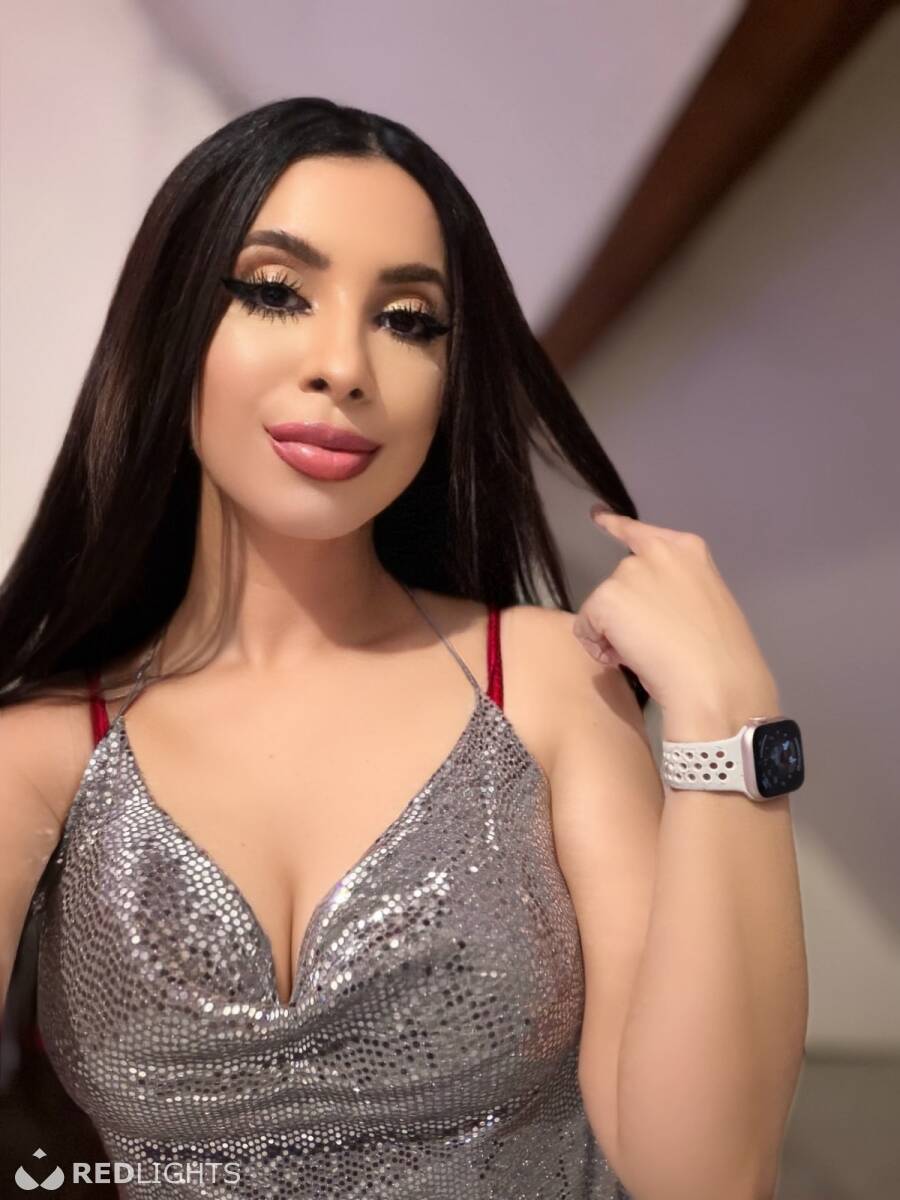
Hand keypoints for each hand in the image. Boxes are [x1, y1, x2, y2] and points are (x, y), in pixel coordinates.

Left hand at [573, 508, 779, 721]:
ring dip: (612, 633)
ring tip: (644, 655)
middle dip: (625, 612)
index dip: (614, 525)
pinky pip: (585, 627)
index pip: (640, 532)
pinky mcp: (607, 597)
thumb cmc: (721, 657)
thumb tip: (645, 612)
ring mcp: (629, 572)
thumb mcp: (704, 605)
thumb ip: (676, 592)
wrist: (714, 682)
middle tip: (651, 644)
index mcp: (688, 550)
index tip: (597, 515)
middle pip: (620, 581)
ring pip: (601, 606)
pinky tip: (624, 660)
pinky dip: (597, 647)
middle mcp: (656, 552)